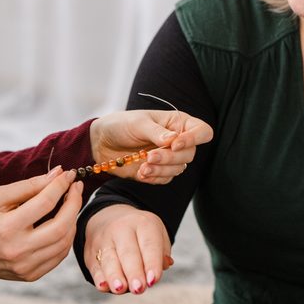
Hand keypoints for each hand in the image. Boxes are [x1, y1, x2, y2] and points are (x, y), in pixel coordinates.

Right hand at [0, 167, 82, 280]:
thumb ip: (29, 185)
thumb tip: (57, 174)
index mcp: (6, 227)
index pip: (44, 203)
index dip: (60, 186)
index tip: (68, 175)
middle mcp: (18, 249)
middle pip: (60, 225)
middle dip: (74, 203)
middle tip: (76, 188)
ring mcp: (26, 265)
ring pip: (64, 241)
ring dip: (73, 219)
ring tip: (71, 204)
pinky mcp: (32, 274)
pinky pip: (60, 255)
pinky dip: (67, 236)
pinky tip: (65, 223)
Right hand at [84, 204, 173, 294]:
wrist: (109, 217)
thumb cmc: (140, 233)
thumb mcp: (156, 234)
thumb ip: (162, 252)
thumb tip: (165, 265)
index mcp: (143, 223)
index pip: (149, 244)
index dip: (152, 263)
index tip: (153, 280)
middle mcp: (121, 229)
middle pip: (128, 252)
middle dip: (133, 272)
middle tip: (139, 289)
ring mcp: (104, 240)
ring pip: (109, 259)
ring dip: (114, 275)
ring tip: (120, 289)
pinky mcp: (90, 252)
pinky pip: (95, 266)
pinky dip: (99, 277)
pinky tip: (103, 286)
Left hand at [89, 109, 212, 183]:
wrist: (101, 142)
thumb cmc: (121, 124)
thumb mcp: (137, 123)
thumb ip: (156, 132)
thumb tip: (174, 140)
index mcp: (178, 123)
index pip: (202, 132)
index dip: (193, 139)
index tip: (174, 144)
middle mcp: (178, 141)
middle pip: (190, 154)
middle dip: (170, 158)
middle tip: (150, 156)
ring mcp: (168, 157)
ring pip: (178, 169)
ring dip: (161, 170)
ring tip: (143, 166)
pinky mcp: (158, 171)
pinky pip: (165, 179)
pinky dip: (154, 178)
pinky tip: (140, 173)